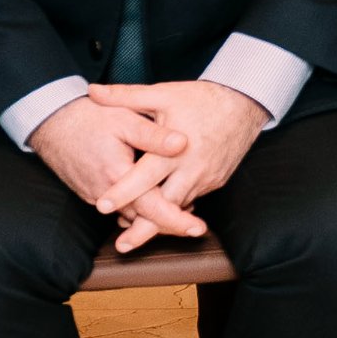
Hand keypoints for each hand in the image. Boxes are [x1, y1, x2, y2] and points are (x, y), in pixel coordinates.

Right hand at [31, 92, 190, 239]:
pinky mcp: (91, 194)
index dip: (177, 220)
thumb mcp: (124, 119)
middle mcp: (105, 193)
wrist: (52, 121)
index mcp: (117, 175)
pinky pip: (119, 209)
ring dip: (154, 217)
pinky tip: (155, 201)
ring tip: (182, 214)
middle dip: (170, 224)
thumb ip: (153, 135)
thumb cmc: (89, 117)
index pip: (152, 208)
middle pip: (143, 219)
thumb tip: (183, 143)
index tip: (198, 228)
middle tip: (197, 229)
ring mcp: (96, 196)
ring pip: (131, 216)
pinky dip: (138, 209)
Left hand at [84, 79, 269, 250]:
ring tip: (133, 235)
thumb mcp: (162, 94)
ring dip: (158, 222)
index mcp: (174, 151)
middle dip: (143, 229)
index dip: (123, 193)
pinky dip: (176, 210)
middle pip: (165, 207)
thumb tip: (93, 92)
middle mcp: (191, 169)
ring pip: (179, 208)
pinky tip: (160, 216)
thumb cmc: (201, 99)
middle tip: (122, 245)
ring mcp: (206, 179)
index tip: (102, 206)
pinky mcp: (215, 182)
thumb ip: (126, 96)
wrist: (243, 104)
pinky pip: (192, 200)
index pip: (144, 177)